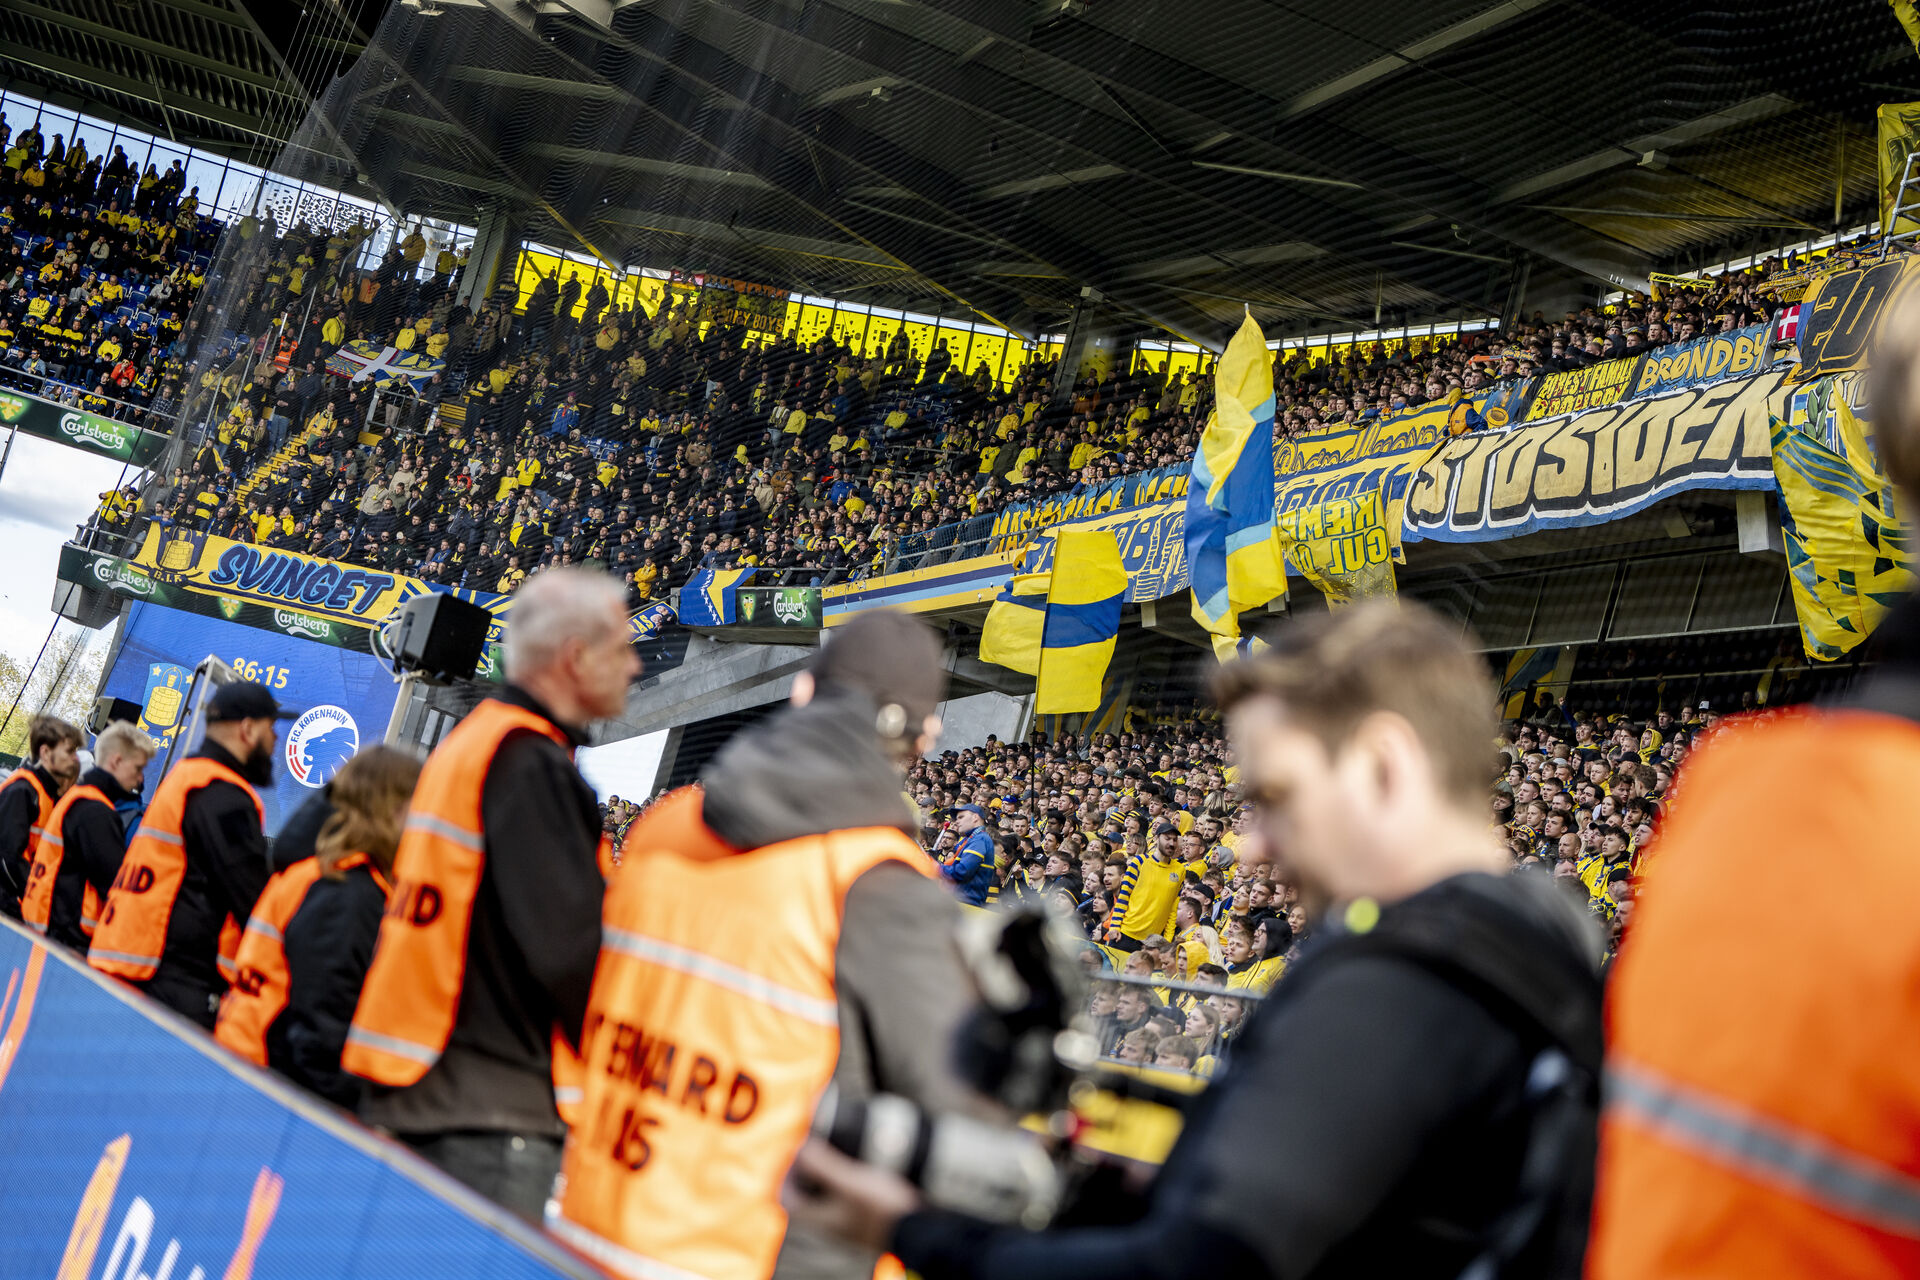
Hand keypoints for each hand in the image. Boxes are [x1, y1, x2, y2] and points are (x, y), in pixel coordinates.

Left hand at [782, 1139, 921, 1253]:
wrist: (917, 1231)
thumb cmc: (881, 1209)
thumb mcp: (849, 1182)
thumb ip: (822, 1165)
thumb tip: (800, 1148)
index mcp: (819, 1218)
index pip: (788, 1198)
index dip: (785, 1175)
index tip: (796, 1151)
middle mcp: (830, 1224)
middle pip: (807, 1196)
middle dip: (808, 1170)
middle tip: (817, 1146)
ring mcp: (848, 1223)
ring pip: (828, 1196)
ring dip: (829, 1174)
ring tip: (839, 1150)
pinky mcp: (866, 1219)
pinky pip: (848, 1199)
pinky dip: (848, 1181)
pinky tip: (863, 1165)